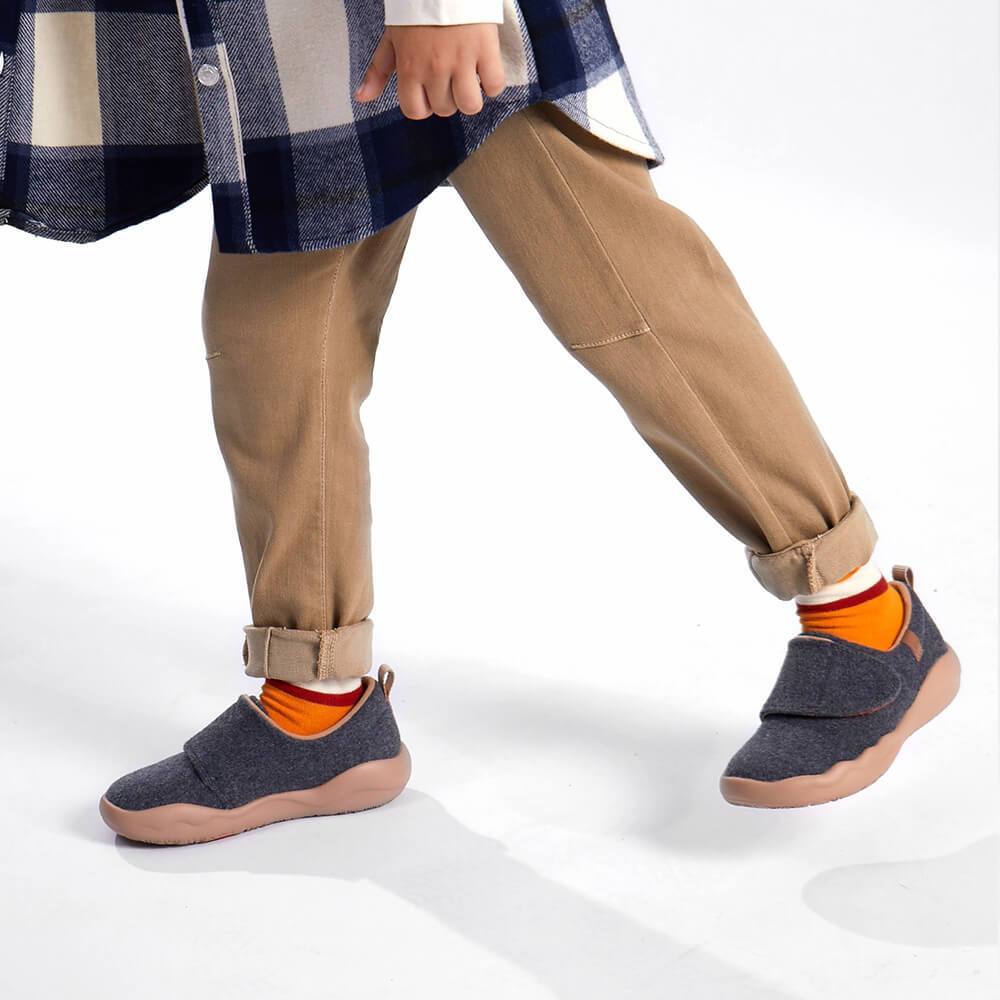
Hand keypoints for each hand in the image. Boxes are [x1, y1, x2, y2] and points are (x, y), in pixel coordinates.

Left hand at [356, 24, 505, 119]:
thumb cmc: (416, 9)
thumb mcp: (393, 38)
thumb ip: (378, 70)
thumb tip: (362, 98)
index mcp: (410, 68)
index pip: (416, 111)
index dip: (425, 105)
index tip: (430, 91)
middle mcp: (434, 69)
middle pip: (445, 109)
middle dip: (448, 98)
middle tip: (450, 78)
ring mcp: (462, 61)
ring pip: (470, 105)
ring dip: (470, 97)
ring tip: (469, 79)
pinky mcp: (486, 50)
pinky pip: (494, 85)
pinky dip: (493, 83)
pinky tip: (485, 70)